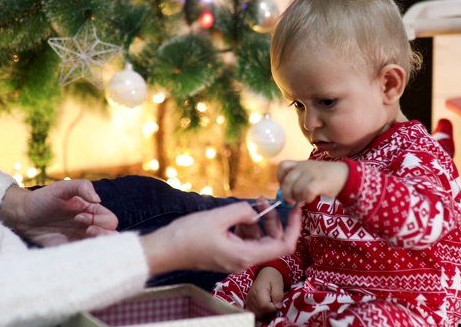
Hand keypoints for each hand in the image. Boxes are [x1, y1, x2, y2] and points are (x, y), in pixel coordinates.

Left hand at [0, 179, 118, 246]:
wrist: (22, 216)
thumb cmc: (42, 198)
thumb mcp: (62, 187)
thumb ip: (82, 187)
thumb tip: (98, 199)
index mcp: (91, 210)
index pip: (110, 219)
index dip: (100, 220)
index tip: (79, 217)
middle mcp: (89, 225)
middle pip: (112, 234)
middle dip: (102, 232)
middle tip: (84, 228)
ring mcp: (80, 238)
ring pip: (102, 246)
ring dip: (97, 243)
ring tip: (83, 237)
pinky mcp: (70, 249)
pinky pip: (86, 255)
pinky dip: (87, 254)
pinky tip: (72, 247)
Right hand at [140, 201, 301, 274]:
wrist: (164, 250)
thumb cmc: (187, 236)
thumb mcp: (217, 217)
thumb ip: (242, 211)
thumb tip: (256, 211)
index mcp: (245, 255)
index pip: (284, 246)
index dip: (294, 227)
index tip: (296, 209)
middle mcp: (243, 260)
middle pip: (273, 241)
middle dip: (275, 220)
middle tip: (267, 199)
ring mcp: (235, 258)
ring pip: (260, 240)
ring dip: (261, 221)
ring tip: (254, 202)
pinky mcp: (227, 253)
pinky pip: (246, 240)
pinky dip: (247, 225)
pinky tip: (240, 212)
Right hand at [246, 267, 284, 318]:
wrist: (266, 272)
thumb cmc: (273, 278)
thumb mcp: (278, 284)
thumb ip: (279, 295)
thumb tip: (278, 306)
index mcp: (259, 294)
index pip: (267, 308)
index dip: (275, 307)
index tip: (277, 301)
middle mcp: (251, 298)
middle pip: (261, 313)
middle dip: (270, 310)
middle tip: (273, 301)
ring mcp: (248, 301)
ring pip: (257, 314)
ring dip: (264, 312)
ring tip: (269, 303)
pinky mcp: (247, 302)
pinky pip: (252, 312)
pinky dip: (258, 312)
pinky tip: (263, 307)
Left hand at [277, 160, 348, 205]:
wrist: (345, 175)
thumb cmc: (325, 177)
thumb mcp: (310, 172)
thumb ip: (298, 179)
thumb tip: (285, 194)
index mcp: (300, 163)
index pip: (283, 166)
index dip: (280, 178)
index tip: (285, 187)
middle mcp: (304, 167)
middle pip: (286, 182)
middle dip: (286, 194)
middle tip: (291, 201)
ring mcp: (311, 174)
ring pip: (295, 189)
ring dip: (298, 198)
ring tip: (304, 198)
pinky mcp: (319, 182)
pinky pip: (306, 193)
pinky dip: (307, 199)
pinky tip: (311, 198)